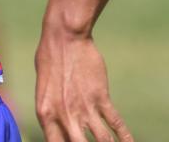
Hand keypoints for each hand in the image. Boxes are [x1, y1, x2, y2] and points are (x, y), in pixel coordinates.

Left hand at [34, 25, 131, 141]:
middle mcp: (64, 115)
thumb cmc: (49, 59)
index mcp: (45, 114)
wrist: (64, 38)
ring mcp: (84, 107)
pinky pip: (116, 124)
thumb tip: (63, 128)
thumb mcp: (43, 88)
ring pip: (103, 141)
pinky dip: (125, 137)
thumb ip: (52, 112)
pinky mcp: (101, 97)